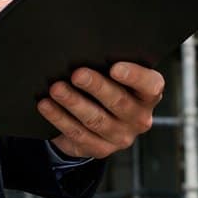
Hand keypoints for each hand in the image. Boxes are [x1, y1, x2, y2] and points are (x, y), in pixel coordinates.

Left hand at [39, 62, 164, 159]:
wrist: (101, 119)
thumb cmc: (110, 85)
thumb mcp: (116, 75)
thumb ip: (110, 64)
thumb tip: (86, 47)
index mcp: (149, 95)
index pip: (151, 86)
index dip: (134, 76)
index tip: (115, 68)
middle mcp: (140, 118)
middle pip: (119, 102)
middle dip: (96, 87)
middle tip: (77, 74)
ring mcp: (121, 137)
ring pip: (96, 120)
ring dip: (74, 103)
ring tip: (57, 89)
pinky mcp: (100, 149)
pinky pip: (78, 134)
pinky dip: (60, 118)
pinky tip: (47, 105)